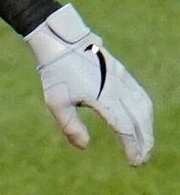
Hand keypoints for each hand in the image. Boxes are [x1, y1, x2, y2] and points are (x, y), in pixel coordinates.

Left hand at [25, 4, 153, 165]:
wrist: (61, 41)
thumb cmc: (56, 73)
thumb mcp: (56, 102)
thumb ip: (70, 126)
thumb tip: (84, 146)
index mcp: (103, 97)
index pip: (126, 128)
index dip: (132, 147)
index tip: (133, 162)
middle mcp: (118, 88)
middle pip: (140, 120)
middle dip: (145, 142)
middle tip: (142, 160)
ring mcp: (123, 79)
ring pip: (144, 107)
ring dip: (148, 128)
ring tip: (145, 145)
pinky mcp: (123, 73)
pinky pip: (141, 95)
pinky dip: (146, 112)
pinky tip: (143, 122)